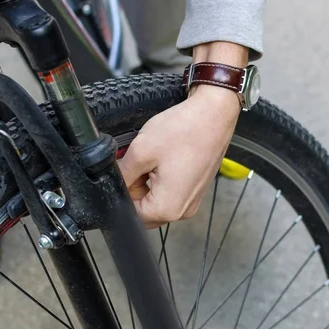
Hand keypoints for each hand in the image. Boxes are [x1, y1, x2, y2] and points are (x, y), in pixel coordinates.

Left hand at [118, 42, 247, 227]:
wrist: (214, 114)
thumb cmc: (184, 130)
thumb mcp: (141, 151)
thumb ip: (122, 175)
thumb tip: (113, 184)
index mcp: (168, 208)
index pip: (132, 215)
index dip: (123, 193)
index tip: (126, 172)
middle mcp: (183, 211)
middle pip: (145, 211)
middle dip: (135, 190)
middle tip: (139, 163)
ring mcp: (192, 200)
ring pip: (157, 200)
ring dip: (148, 183)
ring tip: (154, 158)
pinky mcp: (197, 188)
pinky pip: (172, 192)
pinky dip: (162, 179)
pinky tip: (165, 158)